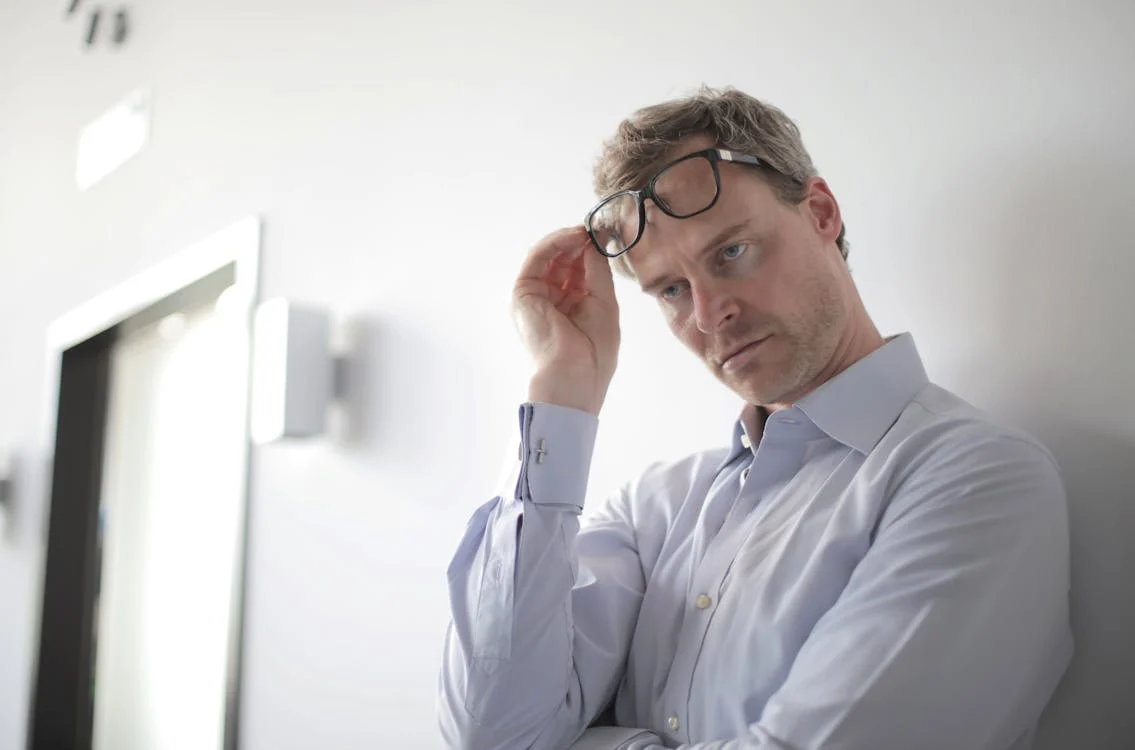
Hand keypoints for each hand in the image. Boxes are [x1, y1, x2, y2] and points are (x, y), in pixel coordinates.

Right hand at [512, 226, 619, 414]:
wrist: (574, 374)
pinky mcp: (523, 293)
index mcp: (570, 307)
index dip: (590, 251)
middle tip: (598, 228)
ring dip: (567, 239)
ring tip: (586, 231)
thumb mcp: (603, 302)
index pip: (577, 270)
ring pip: (548, 256)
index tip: (606, 234)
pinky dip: (554, 243)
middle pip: (562, 260)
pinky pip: (536, 258)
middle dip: (580, 242)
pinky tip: (573, 236)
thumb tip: (595, 240)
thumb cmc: (593, 350)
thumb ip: (597, 270)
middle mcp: (550, 300)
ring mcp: (535, 296)